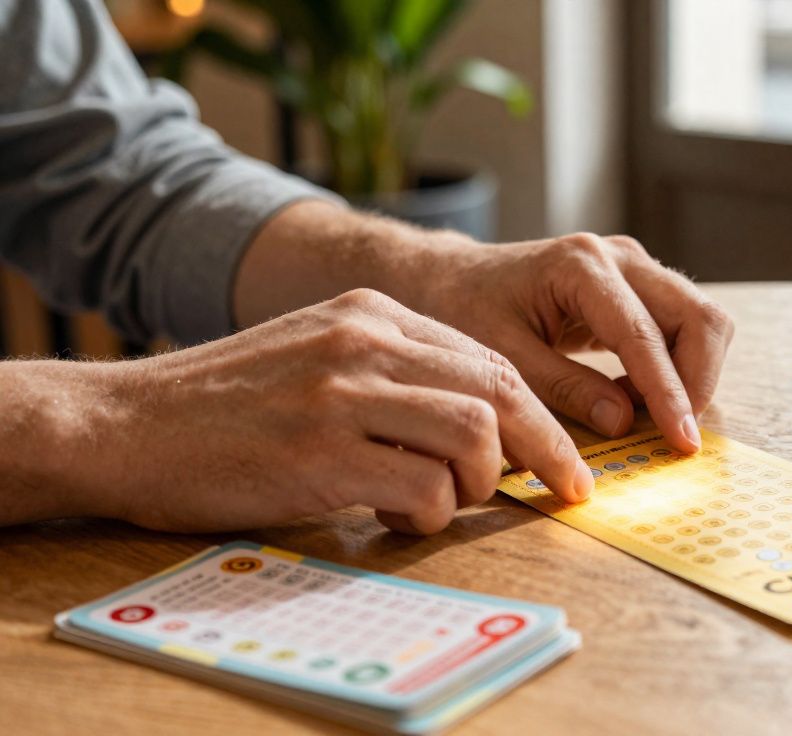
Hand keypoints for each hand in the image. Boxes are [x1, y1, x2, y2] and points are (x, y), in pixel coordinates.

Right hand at [42, 290, 593, 533]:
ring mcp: (342, 392)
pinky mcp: (320, 452)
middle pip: (499, 388)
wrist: (123, 422)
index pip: (488, 358)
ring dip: (479, 483)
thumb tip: (482, 426)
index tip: (567, 455)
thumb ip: (394, 373)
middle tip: (570, 489)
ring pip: (475, 433)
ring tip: (442, 503)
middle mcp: (366, 341)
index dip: (541, 411)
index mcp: (372, 313)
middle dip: (550, 446)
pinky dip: (429, 514)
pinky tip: (393, 519)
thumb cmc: (225, 404)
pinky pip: (424, 486)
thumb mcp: (317, 356)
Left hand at [411, 233, 734, 452]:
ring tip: (643, 415)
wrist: (452, 280)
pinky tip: (631, 398)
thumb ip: (562, 389)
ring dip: (690, 376)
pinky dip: (673, 369)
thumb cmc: (465, 313)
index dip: (670, 393)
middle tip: (676, 436)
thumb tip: (623, 423)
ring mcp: (634, 268)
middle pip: (698, 316)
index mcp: (581, 266)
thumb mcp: (501, 358)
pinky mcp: (638, 287)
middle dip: (698, 382)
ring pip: (701, 320)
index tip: (683, 442)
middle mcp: (618, 257)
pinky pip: (682, 327)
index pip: (644, 335)